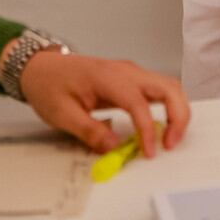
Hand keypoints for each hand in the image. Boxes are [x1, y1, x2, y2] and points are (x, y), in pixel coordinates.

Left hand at [18, 51, 191, 157]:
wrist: (41, 67)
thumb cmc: (49, 85)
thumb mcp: (61, 114)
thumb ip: (89, 131)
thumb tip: (114, 147)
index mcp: (108, 77)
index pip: (138, 101)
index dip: (147, 128)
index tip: (148, 151)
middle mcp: (126, 71)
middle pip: (168, 86)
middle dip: (178, 115)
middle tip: (171, 143)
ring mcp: (131, 73)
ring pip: (169, 86)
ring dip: (177, 111)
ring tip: (170, 138)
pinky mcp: (131, 80)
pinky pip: (159, 90)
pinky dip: (168, 107)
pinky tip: (161, 126)